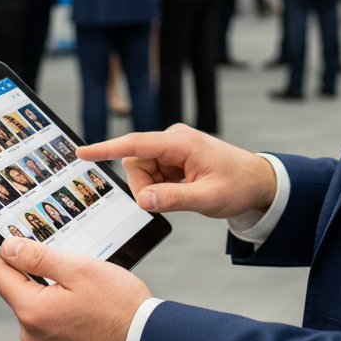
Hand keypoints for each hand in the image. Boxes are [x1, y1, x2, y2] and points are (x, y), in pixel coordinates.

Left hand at [0, 238, 151, 340]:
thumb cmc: (120, 306)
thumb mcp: (79, 269)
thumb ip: (39, 257)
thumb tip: (8, 248)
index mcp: (33, 312)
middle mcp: (32, 335)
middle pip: (18, 291)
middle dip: (28, 268)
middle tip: (50, 247)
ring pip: (36, 306)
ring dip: (47, 287)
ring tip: (78, 276)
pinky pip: (50, 321)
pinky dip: (59, 305)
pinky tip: (84, 299)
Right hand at [76, 125, 276, 217]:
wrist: (258, 182)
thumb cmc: (237, 185)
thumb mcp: (206, 198)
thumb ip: (172, 199)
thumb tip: (142, 199)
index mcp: (181, 142)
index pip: (136, 144)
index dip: (106, 148)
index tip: (82, 152)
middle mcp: (174, 140)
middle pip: (136, 162)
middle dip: (143, 185)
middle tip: (167, 200)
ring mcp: (174, 148)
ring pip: (143, 169)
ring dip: (154, 187)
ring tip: (183, 193)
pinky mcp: (175, 157)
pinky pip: (153, 173)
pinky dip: (161, 186)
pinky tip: (182, 190)